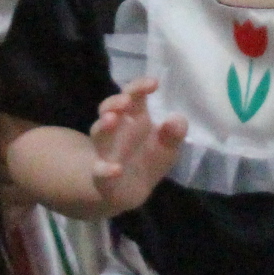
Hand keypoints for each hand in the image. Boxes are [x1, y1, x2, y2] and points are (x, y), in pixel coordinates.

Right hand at [88, 81, 185, 214]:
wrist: (133, 190)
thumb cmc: (151, 159)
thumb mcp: (169, 146)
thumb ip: (175, 133)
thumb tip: (175, 119)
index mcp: (135, 117)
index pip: (133, 95)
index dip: (139, 87)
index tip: (154, 83)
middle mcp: (116, 129)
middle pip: (108, 109)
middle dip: (114, 102)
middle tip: (125, 101)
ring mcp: (106, 150)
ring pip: (99, 134)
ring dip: (104, 126)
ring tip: (111, 120)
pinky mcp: (102, 174)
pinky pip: (99, 170)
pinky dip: (105, 169)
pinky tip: (116, 169)